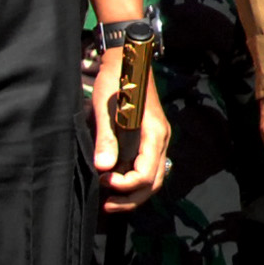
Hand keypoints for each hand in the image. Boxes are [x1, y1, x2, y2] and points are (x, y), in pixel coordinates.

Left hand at [88, 56, 172, 211]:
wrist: (128, 59)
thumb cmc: (117, 80)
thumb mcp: (107, 108)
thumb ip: (106, 138)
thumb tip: (102, 167)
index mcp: (154, 134)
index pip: (146, 174)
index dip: (125, 185)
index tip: (103, 180)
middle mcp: (161, 140)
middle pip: (153, 182)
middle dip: (131, 199)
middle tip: (106, 206)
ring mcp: (157, 140)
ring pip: (152, 178)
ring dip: (132, 193)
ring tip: (109, 200)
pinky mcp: (149, 138)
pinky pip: (147, 168)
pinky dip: (133, 181)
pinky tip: (116, 182)